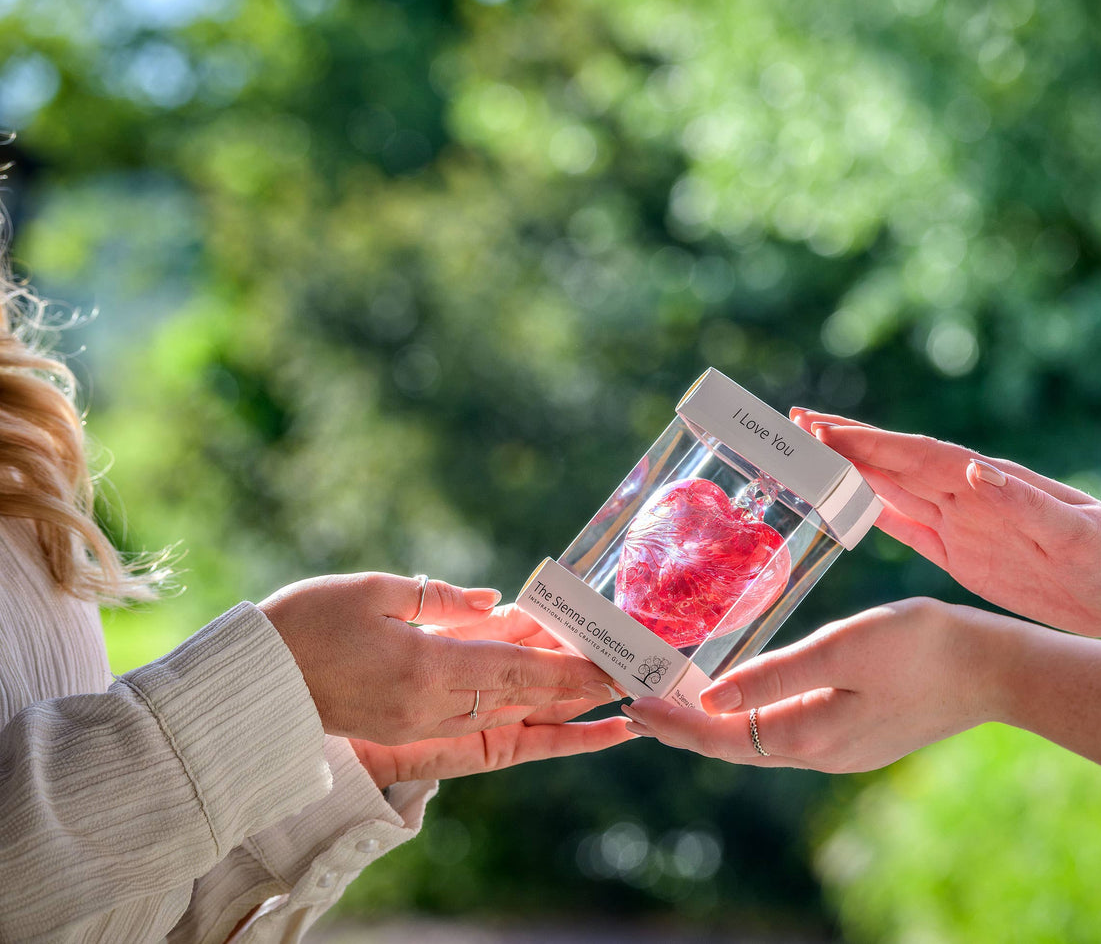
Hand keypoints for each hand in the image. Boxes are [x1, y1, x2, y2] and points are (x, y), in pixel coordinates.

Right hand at [259, 574, 616, 744]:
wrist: (250, 683)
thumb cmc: (303, 623)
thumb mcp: (373, 591)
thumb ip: (443, 600)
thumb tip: (500, 604)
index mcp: (424, 667)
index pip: (516, 671)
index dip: (569, 670)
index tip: (613, 667)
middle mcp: (429, 706)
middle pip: (519, 697)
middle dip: (576, 687)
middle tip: (627, 678)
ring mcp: (418, 725)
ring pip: (503, 714)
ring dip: (552, 703)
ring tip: (603, 694)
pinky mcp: (405, 732)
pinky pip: (475, 723)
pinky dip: (514, 714)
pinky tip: (541, 707)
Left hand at [622, 598, 1011, 772]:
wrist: (994, 668)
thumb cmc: (922, 647)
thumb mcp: (842, 649)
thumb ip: (776, 674)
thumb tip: (711, 697)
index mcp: (810, 736)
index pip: (721, 737)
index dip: (673, 722)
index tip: (629, 703)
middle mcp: (820, 754)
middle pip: (734, 744)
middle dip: (684, 724)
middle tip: (637, 701)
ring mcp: (842, 748)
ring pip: (760, 739)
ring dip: (716, 720)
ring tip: (676, 695)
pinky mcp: (858, 734)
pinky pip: (788, 729)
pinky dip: (753, 713)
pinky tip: (744, 691)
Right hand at [791, 409, 1100, 663]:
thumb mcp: (1082, 536)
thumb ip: (1028, 506)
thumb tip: (976, 470)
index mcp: (993, 486)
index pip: (918, 456)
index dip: (868, 441)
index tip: (818, 426)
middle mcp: (970, 496)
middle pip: (894, 463)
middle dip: (843, 444)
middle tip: (789, 426)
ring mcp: (964, 522)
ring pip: (892, 489)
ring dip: (848, 471)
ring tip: (800, 454)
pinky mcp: (964, 552)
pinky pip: (906, 526)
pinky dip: (869, 511)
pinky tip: (840, 504)